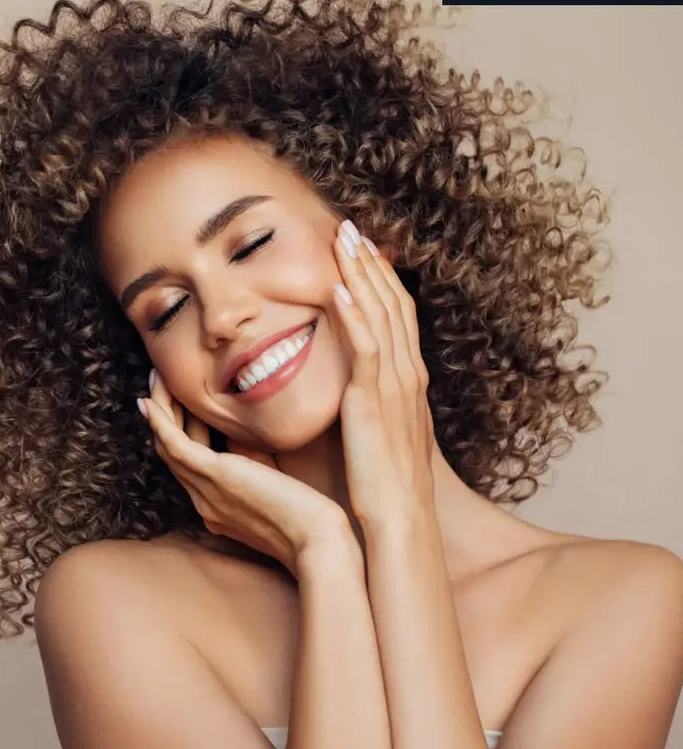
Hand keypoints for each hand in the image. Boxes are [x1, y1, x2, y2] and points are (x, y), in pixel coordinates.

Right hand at [139, 373, 350, 574]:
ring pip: (168, 446)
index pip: (189, 465)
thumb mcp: (273, 486)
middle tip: (157, 383)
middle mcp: (204, 502)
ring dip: (158, 410)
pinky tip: (150, 402)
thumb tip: (244, 436)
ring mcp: (206, 492)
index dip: (178, 431)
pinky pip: (177, 446)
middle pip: (172, 454)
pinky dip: (160, 422)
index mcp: (217, 508)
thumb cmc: (307, 518)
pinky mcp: (216, 476)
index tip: (175, 404)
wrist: (315, 543)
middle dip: (163, 415)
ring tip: (154, 378)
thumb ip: (256, 464)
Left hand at [332, 220, 435, 532]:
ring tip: (343, 241)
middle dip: (370, 263)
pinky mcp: (374, 400)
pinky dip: (355, 315)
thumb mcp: (378, 432)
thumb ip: (365, 403)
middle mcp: (408, 375)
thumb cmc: (383, 486)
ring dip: (361, 275)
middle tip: (351, 228)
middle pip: (392, 303)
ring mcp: (394, 385)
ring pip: (381, 315)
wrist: (400, 520)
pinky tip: (339, 289)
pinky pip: (366, 347)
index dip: (382, 278)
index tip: (364, 249)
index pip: (398, 315)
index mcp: (409, 381)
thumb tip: (344, 388)